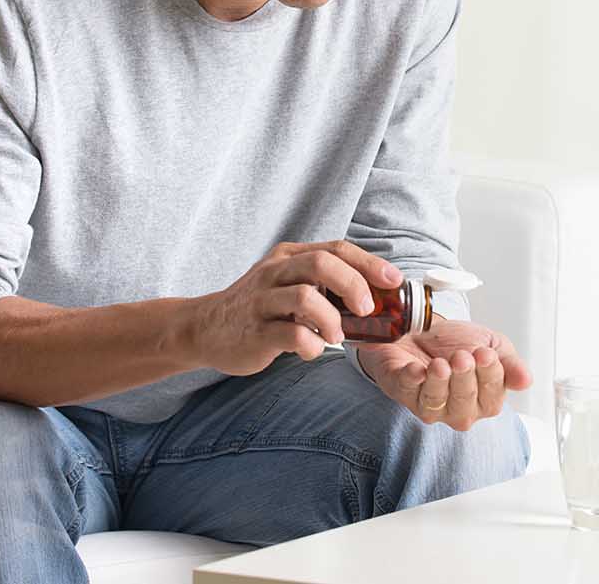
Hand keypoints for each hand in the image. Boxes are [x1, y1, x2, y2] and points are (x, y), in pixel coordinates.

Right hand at [192, 240, 400, 375]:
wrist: (204, 328)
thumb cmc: (258, 308)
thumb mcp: (288, 284)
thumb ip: (323, 285)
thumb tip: (375, 297)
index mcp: (289, 257)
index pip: (336, 249)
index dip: (369, 263)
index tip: (394, 281)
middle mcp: (275, 273)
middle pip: (321, 264)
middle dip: (353, 285)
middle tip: (367, 310)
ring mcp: (262, 301)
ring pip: (304, 297)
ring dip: (331, 318)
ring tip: (337, 335)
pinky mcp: (254, 332)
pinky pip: (289, 335)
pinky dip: (310, 345)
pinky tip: (312, 350)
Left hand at [355, 319, 531, 430]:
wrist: (424, 329)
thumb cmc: (458, 343)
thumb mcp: (492, 346)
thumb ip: (510, 364)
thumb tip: (525, 381)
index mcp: (484, 400)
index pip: (492, 395)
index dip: (490, 374)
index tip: (486, 353)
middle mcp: (457, 409)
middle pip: (464, 403)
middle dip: (464, 378)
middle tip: (462, 356)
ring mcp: (428, 404)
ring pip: (435, 402)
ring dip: (439, 382)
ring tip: (440, 363)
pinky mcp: (401, 390)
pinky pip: (406, 391)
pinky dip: (411, 380)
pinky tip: (416, 369)